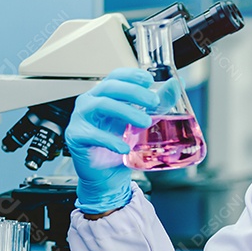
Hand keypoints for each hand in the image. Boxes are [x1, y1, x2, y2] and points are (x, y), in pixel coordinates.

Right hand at [65, 68, 157, 213]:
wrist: (108, 175)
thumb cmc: (122, 145)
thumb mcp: (143, 121)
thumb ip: (159, 104)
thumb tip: (176, 85)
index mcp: (105, 94)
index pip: (116, 76)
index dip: (132, 75)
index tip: (150, 80)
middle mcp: (90, 101)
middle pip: (110, 87)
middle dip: (134, 92)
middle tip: (154, 102)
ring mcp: (80, 117)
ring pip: (101, 104)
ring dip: (126, 111)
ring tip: (145, 122)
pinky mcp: (75, 136)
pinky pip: (92, 133)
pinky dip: (110, 140)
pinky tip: (124, 147)